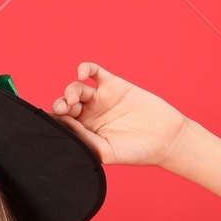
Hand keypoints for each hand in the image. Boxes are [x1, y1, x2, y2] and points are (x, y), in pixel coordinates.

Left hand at [49, 63, 188, 168]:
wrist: (165, 138)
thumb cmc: (136, 151)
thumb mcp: (105, 151)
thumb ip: (84, 139)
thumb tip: (63, 125)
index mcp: (83, 133)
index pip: (61, 123)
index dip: (55, 119)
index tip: (56, 121)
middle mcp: (89, 115)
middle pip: (66, 104)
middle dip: (61, 105)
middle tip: (65, 109)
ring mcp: (100, 98)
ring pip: (77, 88)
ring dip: (71, 91)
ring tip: (76, 99)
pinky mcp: (113, 84)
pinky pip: (94, 71)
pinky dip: (85, 68)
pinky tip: (83, 73)